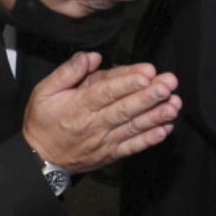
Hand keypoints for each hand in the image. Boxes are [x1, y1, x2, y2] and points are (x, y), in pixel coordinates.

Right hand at [22, 52, 181, 174]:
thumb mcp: (43, 92)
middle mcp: (94, 124)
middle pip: (125, 109)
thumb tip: (91, 56)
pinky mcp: (112, 153)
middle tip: (168, 84)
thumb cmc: (43, 121)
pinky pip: (133, 146)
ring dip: (156, 116)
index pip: (106, 92)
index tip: (147, 73)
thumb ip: (67, 72)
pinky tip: (166, 128)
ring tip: (174, 104)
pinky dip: (150, 139)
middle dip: (149, 96)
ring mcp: (105, 141)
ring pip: (134, 127)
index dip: (127, 83)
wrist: (40, 159)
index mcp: (78, 106)